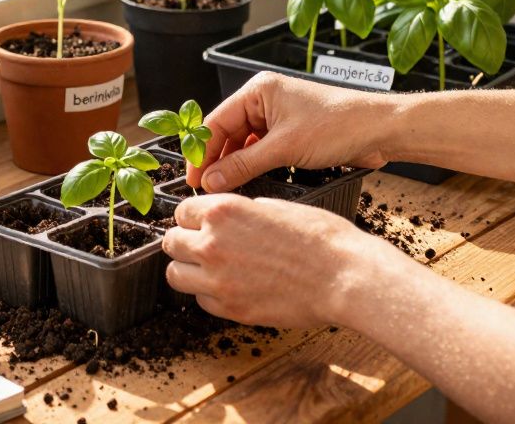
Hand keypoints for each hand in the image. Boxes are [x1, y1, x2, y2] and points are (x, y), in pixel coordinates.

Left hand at [163, 193, 381, 327]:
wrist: (343, 277)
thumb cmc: (320, 238)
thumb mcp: (278, 206)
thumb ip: (243, 211)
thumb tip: (231, 218)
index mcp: (223, 212)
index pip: (181, 211)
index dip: (193, 217)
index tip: (200, 223)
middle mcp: (212, 244)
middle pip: (171, 243)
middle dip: (184, 242)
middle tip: (202, 245)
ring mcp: (218, 280)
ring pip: (175, 274)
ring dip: (188, 270)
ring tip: (209, 269)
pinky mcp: (231, 309)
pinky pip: (200, 301)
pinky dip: (209, 295)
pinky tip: (230, 287)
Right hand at [188, 71, 397, 191]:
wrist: (380, 130)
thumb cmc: (339, 125)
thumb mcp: (285, 148)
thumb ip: (244, 165)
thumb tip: (212, 181)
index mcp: (259, 91)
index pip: (216, 122)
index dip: (201, 152)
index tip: (193, 178)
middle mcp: (265, 100)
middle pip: (227, 133)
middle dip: (216, 161)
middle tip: (205, 190)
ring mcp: (278, 117)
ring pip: (243, 144)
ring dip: (235, 166)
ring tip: (225, 190)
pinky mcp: (290, 133)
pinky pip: (261, 150)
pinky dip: (253, 166)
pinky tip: (247, 183)